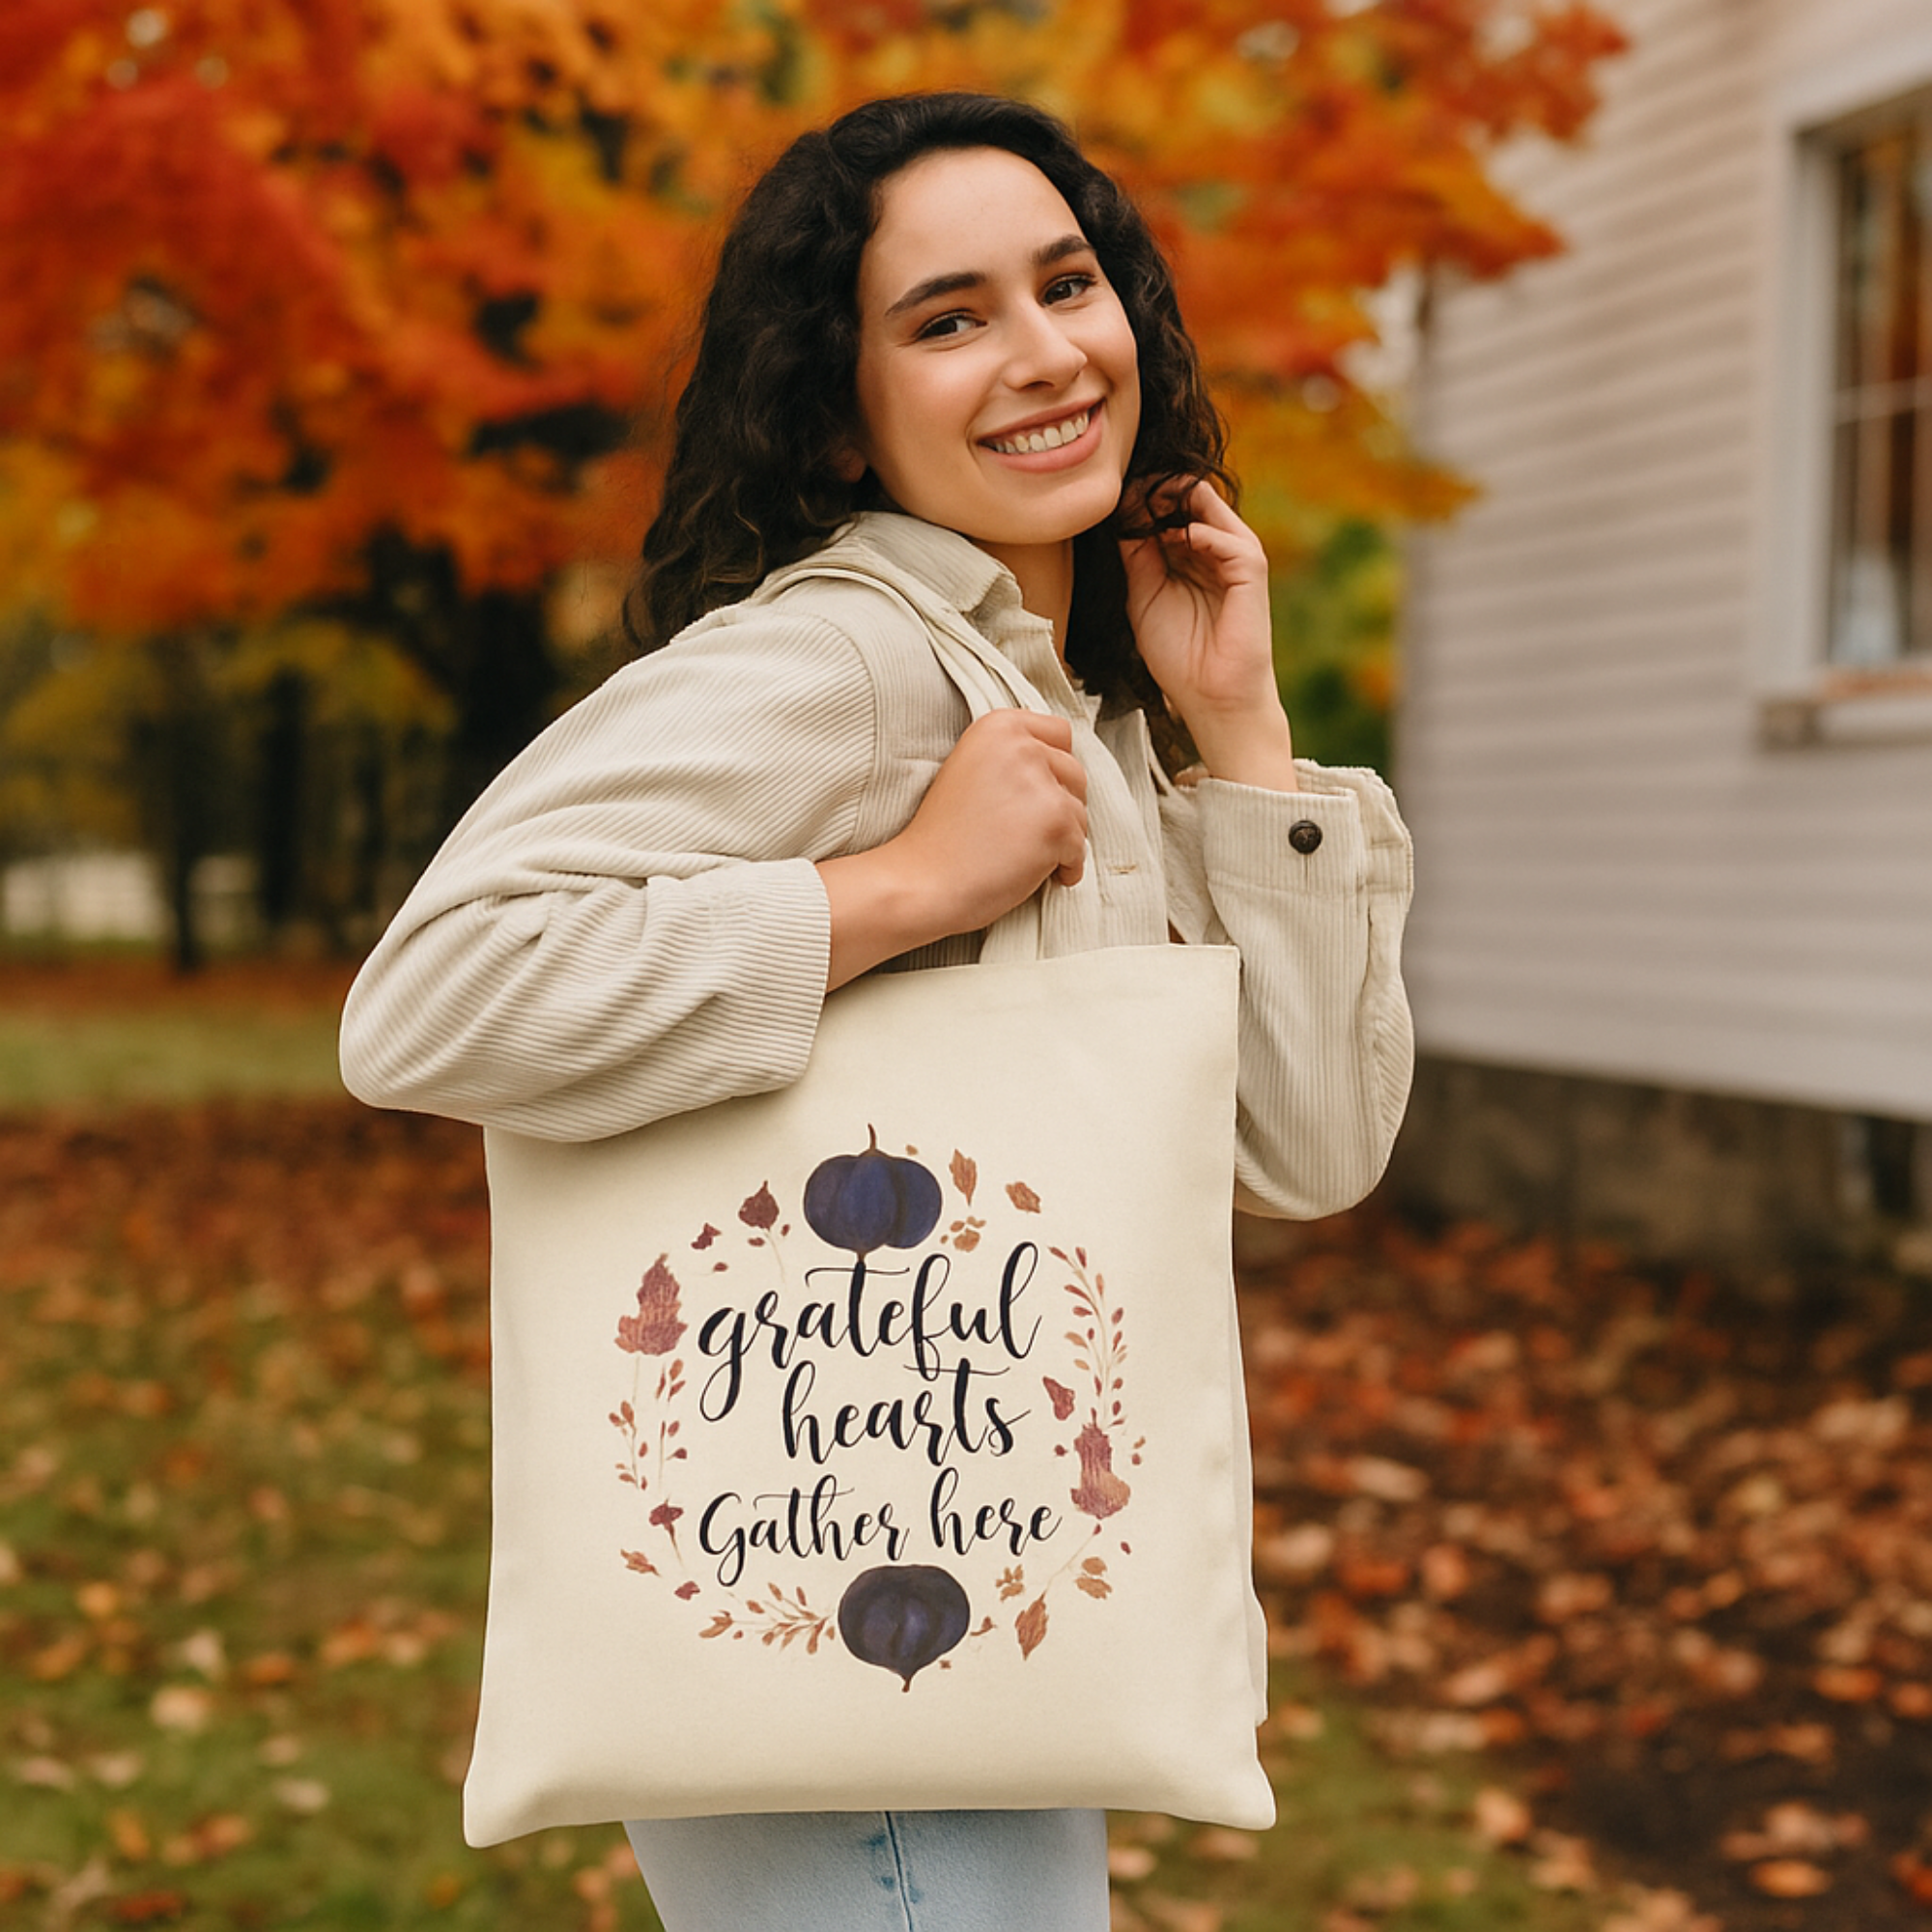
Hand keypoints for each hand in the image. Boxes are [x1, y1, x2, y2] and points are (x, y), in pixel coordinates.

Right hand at [816, 710, 1087, 988]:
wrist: (922, 880)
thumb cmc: (942, 836)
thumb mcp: (971, 769)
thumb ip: (1012, 758)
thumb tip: (1058, 769)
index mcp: (998, 726)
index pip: (1059, 733)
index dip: (1052, 768)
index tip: (1034, 793)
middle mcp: (1022, 746)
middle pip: (1074, 773)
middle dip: (1060, 806)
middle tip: (1025, 832)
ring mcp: (1041, 784)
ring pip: (1080, 813)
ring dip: (1062, 839)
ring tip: (1022, 854)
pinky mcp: (1055, 823)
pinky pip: (1080, 848)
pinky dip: (1065, 868)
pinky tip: (1034, 873)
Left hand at [1119, 480, 1297, 790]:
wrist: (1211, 697)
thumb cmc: (1179, 656)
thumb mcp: (1144, 596)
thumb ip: (1136, 556)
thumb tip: (1122, 514)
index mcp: (1191, 554)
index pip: (1169, 507)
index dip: (1140, 497)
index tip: (1110, 495)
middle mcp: (1215, 549)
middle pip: (1189, 496)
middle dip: (1155, 489)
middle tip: (1123, 489)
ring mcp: (1236, 557)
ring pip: (1208, 505)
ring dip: (1173, 499)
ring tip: (1143, 503)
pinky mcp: (1251, 571)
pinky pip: (1226, 537)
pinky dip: (1198, 532)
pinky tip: (1173, 539)